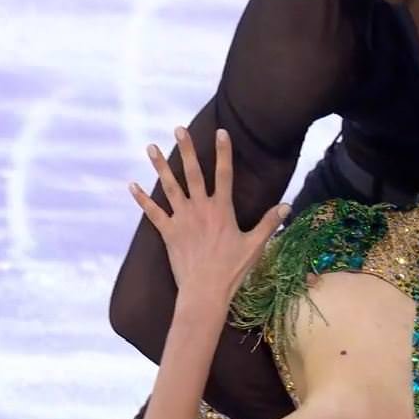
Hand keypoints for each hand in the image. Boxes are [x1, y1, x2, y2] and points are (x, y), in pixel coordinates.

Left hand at [130, 127, 288, 302]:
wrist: (205, 291)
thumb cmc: (232, 270)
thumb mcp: (255, 246)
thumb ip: (269, 223)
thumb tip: (287, 206)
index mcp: (222, 209)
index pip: (224, 174)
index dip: (223, 152)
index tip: (221, 131)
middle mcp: (200, 209)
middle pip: (193, 173)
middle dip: (186, 149)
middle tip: (178, 128)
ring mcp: (182, 219)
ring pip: (169, 187)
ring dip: (160, 166)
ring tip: (150, 146)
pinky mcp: (168, 232)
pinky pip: (152, 212)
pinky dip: (141, 199)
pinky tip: (131, 185)